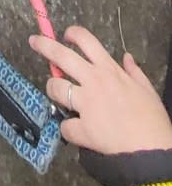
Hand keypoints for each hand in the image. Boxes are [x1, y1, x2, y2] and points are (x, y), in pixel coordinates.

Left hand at [30, 26, 171, 154]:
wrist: (152, 151)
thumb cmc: (152, 120)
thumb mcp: (147, 89)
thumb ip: (134, 71)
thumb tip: (127, 57)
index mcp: (109, 70)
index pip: (86, 40)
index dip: (72, 34)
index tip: (65, 35)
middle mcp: (93, 81)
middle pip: (61, 56)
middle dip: (44, 45)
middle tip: (34, 41)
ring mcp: (85, 104)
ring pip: (55, 87)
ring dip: (53, 89)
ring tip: (56, 94)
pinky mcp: (82, 128)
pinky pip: (64, 126)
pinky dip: (68, 129)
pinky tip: (74, 131)